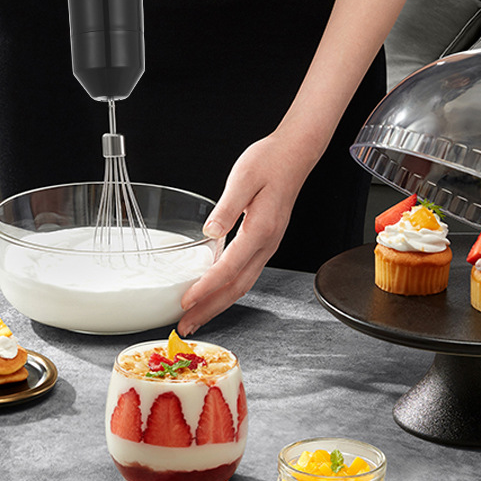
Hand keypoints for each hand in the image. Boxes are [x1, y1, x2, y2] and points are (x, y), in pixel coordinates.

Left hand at [177, 132, 315, 336]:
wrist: (295, 154)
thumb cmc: (270, 161)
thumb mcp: (243, 178)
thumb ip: (227, 207)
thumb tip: (210, 233)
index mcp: (260, 230)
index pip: (229, 268)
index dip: (206, 288)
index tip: (186, 301)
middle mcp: (267, 244)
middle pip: (237, 288)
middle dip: (210, 309)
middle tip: (185, 326)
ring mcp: (268, 245)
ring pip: (243, 284)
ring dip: (218, 303)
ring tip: (196, 317)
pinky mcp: (265, 241)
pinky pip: (246, 273)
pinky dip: (227, 288)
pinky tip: (214, 290)